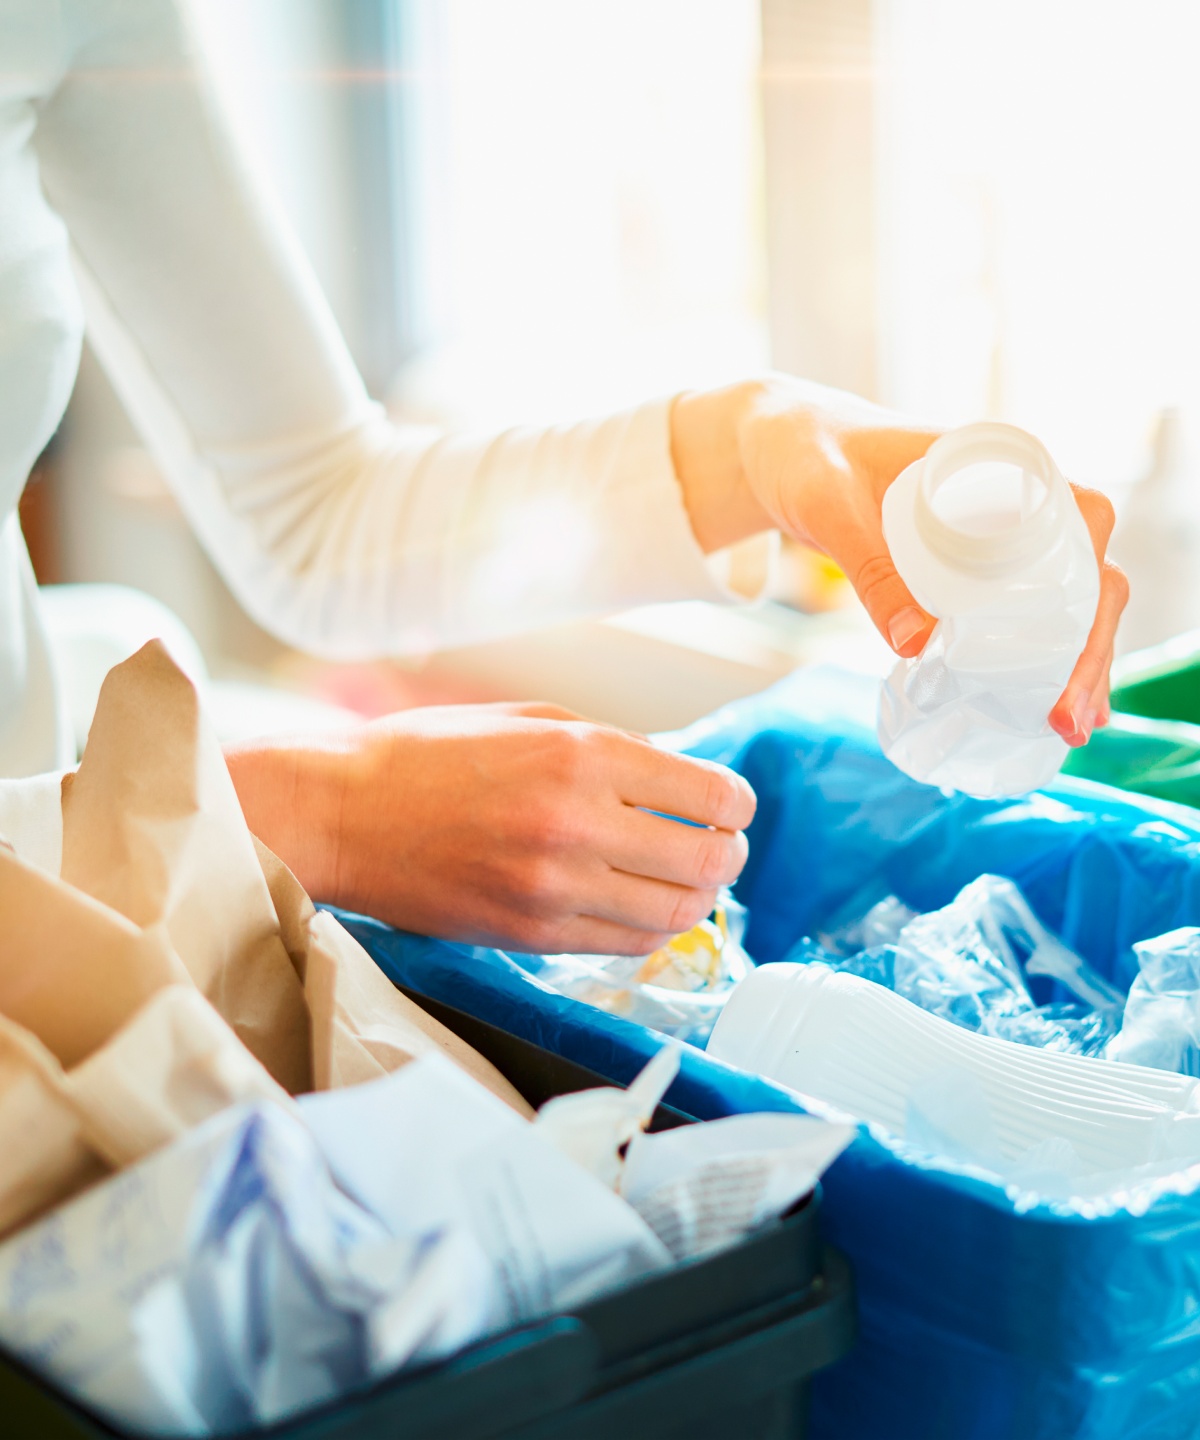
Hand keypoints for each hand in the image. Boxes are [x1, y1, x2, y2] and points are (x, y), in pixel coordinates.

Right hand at [226, 702, 755, 955]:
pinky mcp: (532, 933)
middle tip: (721, 846)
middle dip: (729, 853)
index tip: (728, 806)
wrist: (344, 814)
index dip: (735, 804)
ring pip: (676, 913)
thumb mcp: (530, 720)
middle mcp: (577, 821)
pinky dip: (651, 929)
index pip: (711, 794)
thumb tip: (681, 781)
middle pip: (708, 860)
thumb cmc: (429, 755)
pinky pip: (625, 944)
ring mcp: (555, 887)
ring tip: (689, 882)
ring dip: (698, 898)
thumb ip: (612, 748)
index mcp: (582, 754)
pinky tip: (642, 906)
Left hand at [671, 375, 1127, 745]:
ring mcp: (999, 539)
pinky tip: (1045, 710)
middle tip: (1068, 719)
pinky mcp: (974, 571)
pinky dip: (1039, 659)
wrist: (789, 452)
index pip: (1084, 519)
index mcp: (1002, 464)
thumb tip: (916, 644)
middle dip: (1088, 649)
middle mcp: (1016, 500)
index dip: (1092, 585)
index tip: (1075, 645)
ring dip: (1073, 665)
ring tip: (1067, 729)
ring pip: (1063, 603)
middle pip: (1085, 576)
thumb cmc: (812, 458)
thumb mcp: (832, 507)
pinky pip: (1022, 615)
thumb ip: (869, 565)